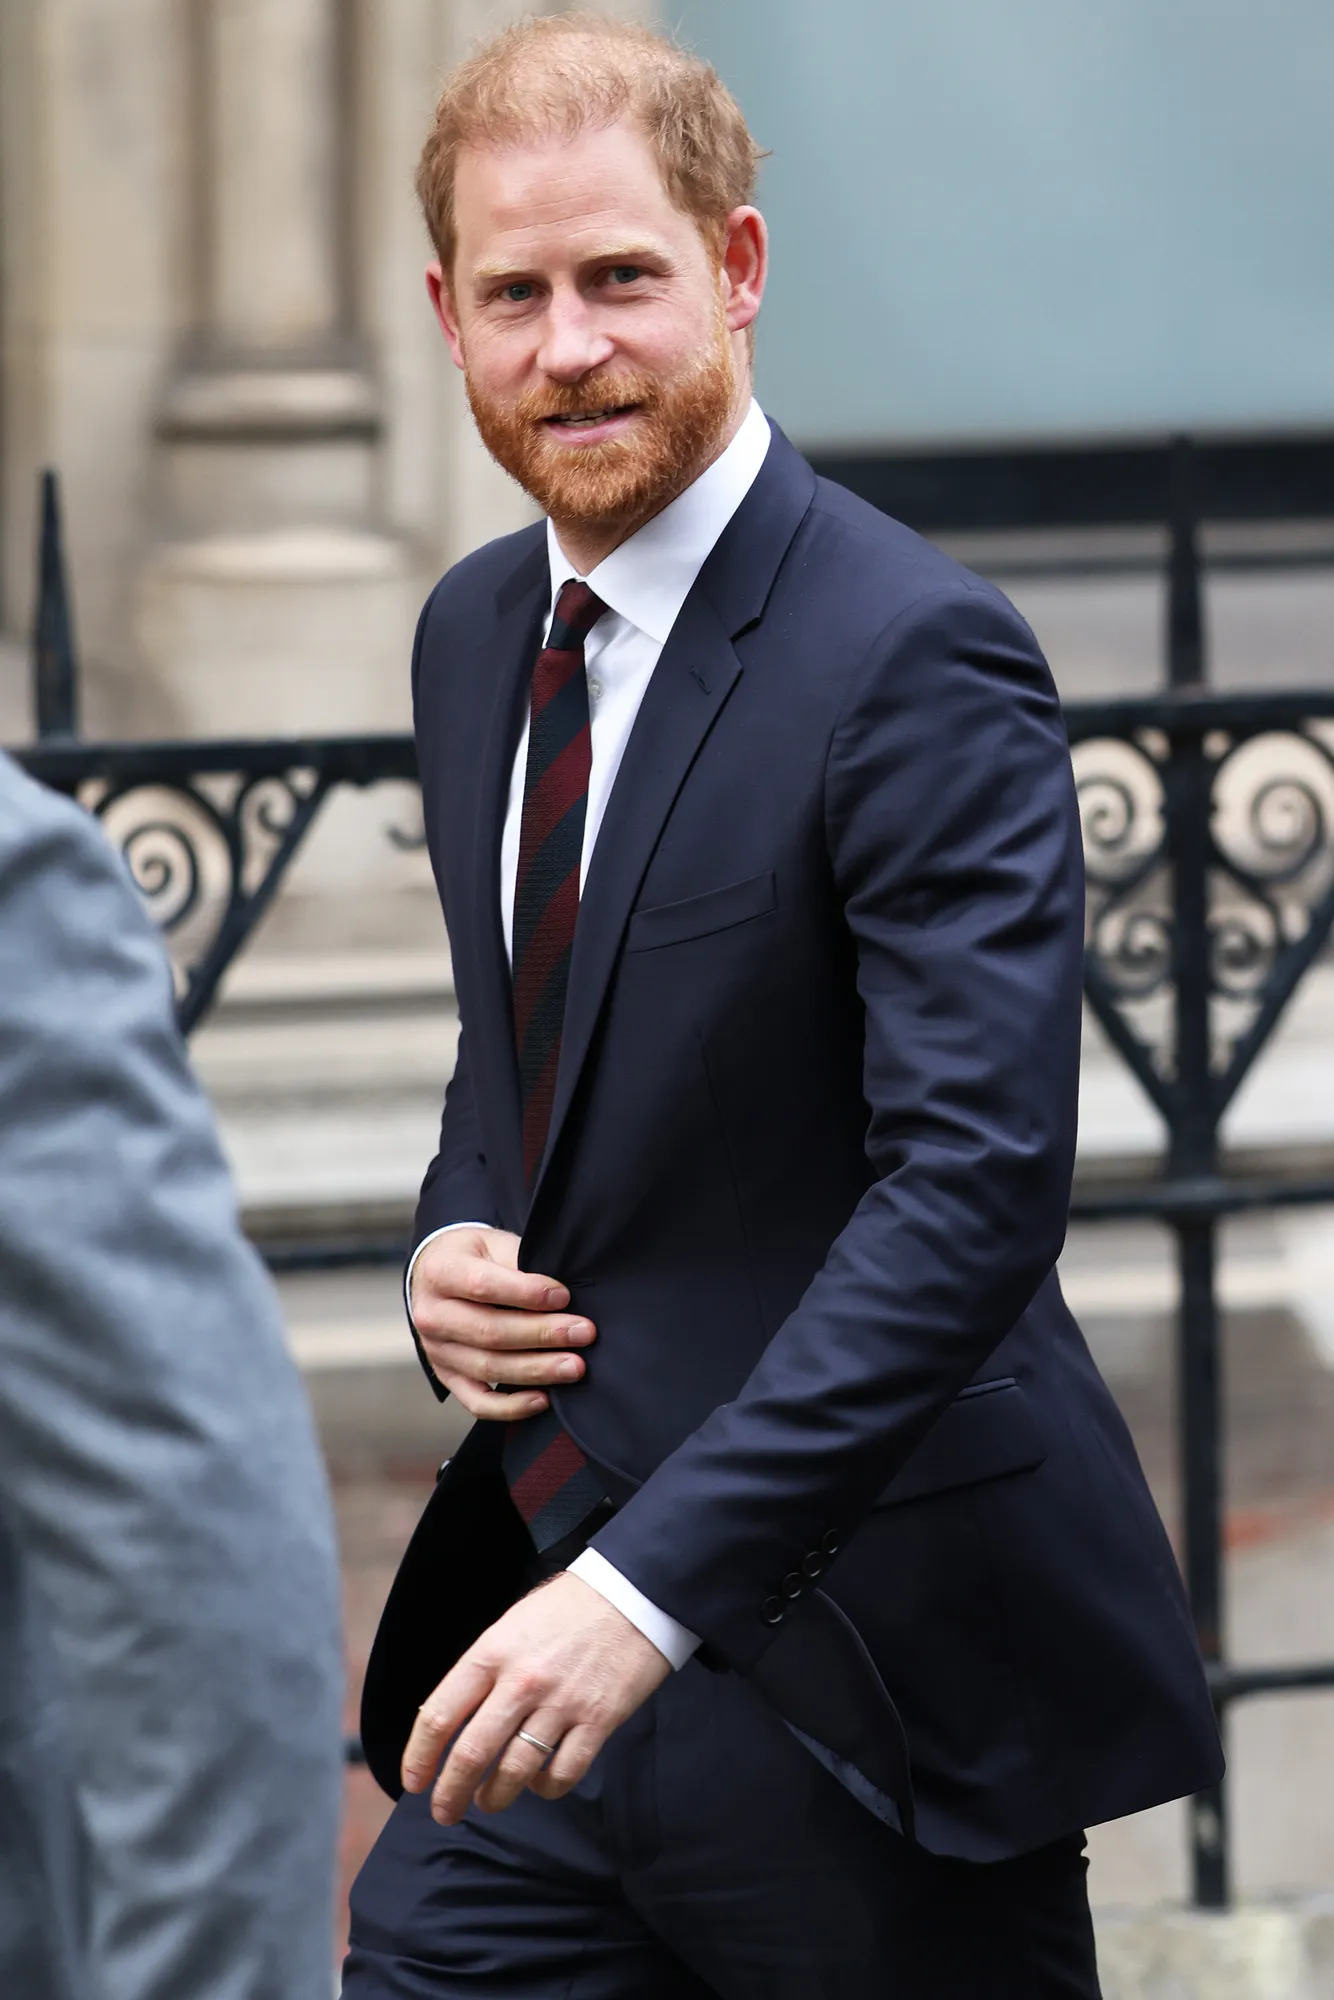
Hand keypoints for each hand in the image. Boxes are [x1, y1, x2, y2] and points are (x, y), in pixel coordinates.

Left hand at [402, 1572, 670, 1821]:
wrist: (632, 1592)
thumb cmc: (567, 1608)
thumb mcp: (511, 1626)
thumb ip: (485, 1671)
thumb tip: (457, 1721)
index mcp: (492, 1653)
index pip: (439, 1715)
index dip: (419, 1756)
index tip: (414, 1780)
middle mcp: (521, 1681)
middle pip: (471, 1754)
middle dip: (450, 1793)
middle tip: (444, 1811)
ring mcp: (561, 1704)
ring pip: (514, 1772)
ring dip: (494, 1797)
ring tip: (489, 1801)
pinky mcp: (598, 1721)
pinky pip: (562, 1774)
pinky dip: (545, 1788)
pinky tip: (539, 1783)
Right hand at [410, 1227, 595, 1420]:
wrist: (436, 1276)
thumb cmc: (474, 1258)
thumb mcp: (492, 1244)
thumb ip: (520, 1263)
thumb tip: (560, 1294)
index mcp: (441, 1273)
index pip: (484, 1286)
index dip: (527, 1293)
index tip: (564, 1296)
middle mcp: (432, 1315)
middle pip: (489, 1332)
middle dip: (542, 1334)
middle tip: (583, 1333)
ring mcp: (437, 1351)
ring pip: (488, 1368)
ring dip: (536, 1370)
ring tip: (574, 1366)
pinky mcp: (447, 1377)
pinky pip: (478, 1402)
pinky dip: (512, 1406)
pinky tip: (544, 1399)